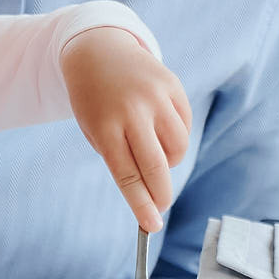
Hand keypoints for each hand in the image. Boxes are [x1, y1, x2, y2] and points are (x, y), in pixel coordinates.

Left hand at [60, 29, 191, 232]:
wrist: (97, 51)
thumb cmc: (94, 102)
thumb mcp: (94, 130)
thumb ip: (120, 158)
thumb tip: (151, 193)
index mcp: (105, 127)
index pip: (127, 176)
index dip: (141, 206)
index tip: (151, 227)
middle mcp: (132, 112)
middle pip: (156, 167)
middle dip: (161, 195)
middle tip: (161, 207)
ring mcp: (155, 97)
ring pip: (177, 148)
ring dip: (169, 162)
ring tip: (153, 153)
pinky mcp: (172, 85)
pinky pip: (184, 125)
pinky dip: (175, 137)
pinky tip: (159, 128)